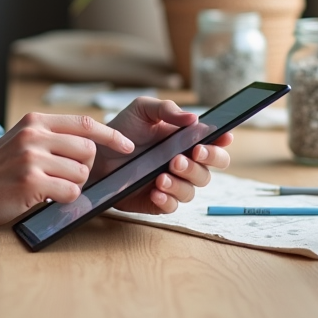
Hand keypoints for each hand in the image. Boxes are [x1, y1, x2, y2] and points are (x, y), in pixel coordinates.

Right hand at [0, 112, 135, 232]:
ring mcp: (32, 158)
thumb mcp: (20, 141)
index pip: (85, 123)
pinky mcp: (31, 183)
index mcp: (34, 121)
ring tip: (50, 189)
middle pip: (88, 149)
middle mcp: (34, 135)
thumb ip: (50, 137)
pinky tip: (46, 198)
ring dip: (72, 186)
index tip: (127, 145)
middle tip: (66, 178)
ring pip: (81, 173)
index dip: (111, 135)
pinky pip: (70, 192)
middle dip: (85, 168)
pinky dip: (64, 200)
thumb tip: (91, 142)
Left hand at [92, 98, 231, 215]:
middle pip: (209, 170)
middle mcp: (183, 163)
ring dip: (181, 183)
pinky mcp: (157, 201)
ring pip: (192, 190)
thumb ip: (166, 110)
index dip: (222, 143)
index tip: (222, 138)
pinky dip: (167, 200)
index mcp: (184, 141)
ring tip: (161, 176)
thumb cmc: (122, 130)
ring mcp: (172, 183)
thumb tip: (194, 118)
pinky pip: (172, 206)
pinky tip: (155, 191)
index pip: (214, 145)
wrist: (95, 154)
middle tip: (180, 157)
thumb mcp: (142, 110)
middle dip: (203, 164)